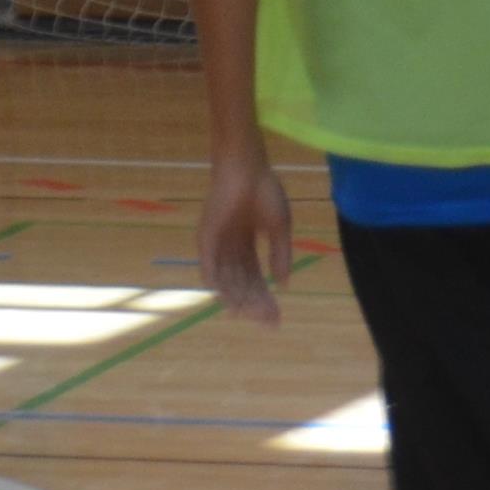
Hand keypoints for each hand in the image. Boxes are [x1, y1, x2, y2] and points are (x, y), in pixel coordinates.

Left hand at [198, 156, 291, 325]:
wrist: (247, 168)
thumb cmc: (264, 190)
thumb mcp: (280, 228)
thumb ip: (281, 255)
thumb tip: (283, 284)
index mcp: (247, 244)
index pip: (255, 277)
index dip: (266, 298)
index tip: (277, 317)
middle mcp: (230, 248)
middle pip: (242, 283)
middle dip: (255, 303)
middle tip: (268, 320)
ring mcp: (217, 244)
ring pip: (226, 280)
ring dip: (238, 298)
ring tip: (252, 315)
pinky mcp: (206, 238)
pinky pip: (209, 267)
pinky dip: (217, 284)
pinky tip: (228, 301)